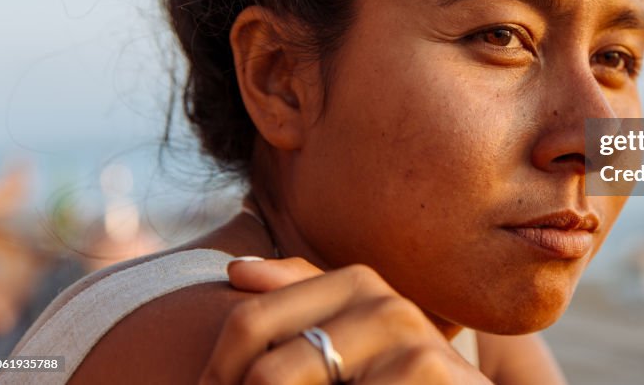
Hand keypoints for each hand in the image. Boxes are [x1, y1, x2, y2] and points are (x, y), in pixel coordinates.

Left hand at [199, 257, 489, 384]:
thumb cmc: (403, 380)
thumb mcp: (355, 340)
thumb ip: (301, 297)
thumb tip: (236, 270)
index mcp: (357, 284)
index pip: (248, 321)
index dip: (217, 373)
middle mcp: (384, 304)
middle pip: (266, 370)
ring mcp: (409, 340)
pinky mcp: (426, 371)